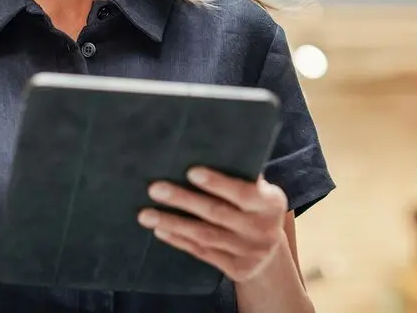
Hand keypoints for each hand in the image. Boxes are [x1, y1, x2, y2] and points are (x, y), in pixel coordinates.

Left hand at [136, 167, 287, 282]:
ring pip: (205, 235)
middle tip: (155, 189)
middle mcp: (262, 229)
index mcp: (270, 203)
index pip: (243, 193)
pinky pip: (202, 252)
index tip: (191, 171)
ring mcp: (249, 252)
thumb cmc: (254, 206)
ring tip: (145, 214)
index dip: (217, 183)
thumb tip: (207, 146)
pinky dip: (179, 240)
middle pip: (216, 213)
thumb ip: (239, 173)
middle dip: (183, 200)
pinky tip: (160, 230)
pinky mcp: (237, 269)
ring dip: (172, 223)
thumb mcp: (259, 190)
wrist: (271, 252)